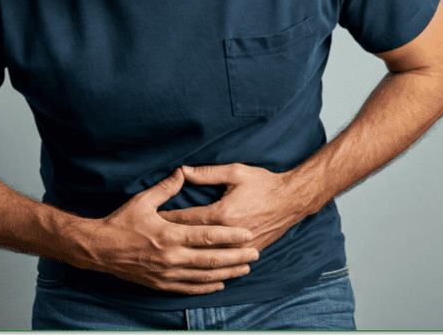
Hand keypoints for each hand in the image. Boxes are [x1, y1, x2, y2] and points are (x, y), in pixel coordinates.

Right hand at [81, 168, 259, 294]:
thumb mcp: (143, 200)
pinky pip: (189, 288)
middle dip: (236, 257)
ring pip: (204, 276)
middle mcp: (171, 257)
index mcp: (169, 234)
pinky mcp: (161, 284)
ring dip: (227, 273)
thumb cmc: (120, 223)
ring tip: (245, 269)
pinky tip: (220, 284)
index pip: (208, 236)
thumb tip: (183, 171)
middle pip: (211, 259)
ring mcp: (166, 273)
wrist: (98, 249)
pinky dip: (207, 287)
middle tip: (256, 253)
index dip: (231, 236)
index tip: (248, 234)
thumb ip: (166, 187)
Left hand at [159, 164, 312, 252]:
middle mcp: (228, 234)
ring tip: (167, 261)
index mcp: (222, 214)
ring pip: (208, 258)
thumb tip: (182, 171)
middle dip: (171, 242)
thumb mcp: (235, 172)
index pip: (186, 219)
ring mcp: (239, 247)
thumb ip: (206, 173)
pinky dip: (209, 267)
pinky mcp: (249, 252)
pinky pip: (225, 264)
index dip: (167, 220)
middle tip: (150, 243)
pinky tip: (196, 271)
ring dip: (187, 258)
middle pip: (192, 242)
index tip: (149, 221)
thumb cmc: (264, 183)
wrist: (293, 199)